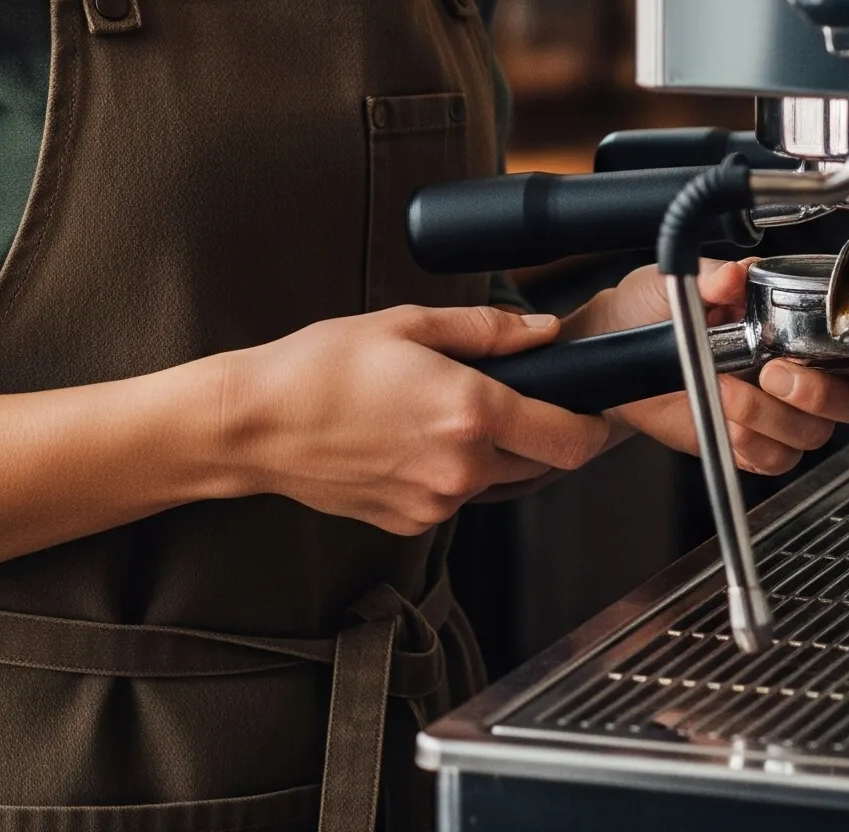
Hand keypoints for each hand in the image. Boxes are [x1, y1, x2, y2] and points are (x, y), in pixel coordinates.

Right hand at [214, 305, 610, 532]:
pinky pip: (458, 498)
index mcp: (470, 412)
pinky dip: (457, 472)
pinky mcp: (409, 524)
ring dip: (499, 452)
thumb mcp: (408, 324)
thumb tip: (543, 331)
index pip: (570, 439)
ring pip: (500, 482)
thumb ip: (487, 330)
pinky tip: (419, 437)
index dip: (592, 423)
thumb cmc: (322, 367)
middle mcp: (460, 468)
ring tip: (452, 410)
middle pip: (543, 464)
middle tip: (516, 394)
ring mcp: (435, 503)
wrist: (256, 426)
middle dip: (542, 431)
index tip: (589, 404)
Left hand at [562, 260, 848, 476]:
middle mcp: (811, 358)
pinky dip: (754, 441)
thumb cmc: (658, 301)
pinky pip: (781, 459)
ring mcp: (789, 405)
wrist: (619, 346)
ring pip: (825, 429)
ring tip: (735, 387)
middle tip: (791, 374)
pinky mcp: (759, 442)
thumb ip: (714, 277)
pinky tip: (726, 414)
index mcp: (810, 308)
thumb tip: (733, 277)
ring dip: (782, 413)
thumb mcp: (683, 276)